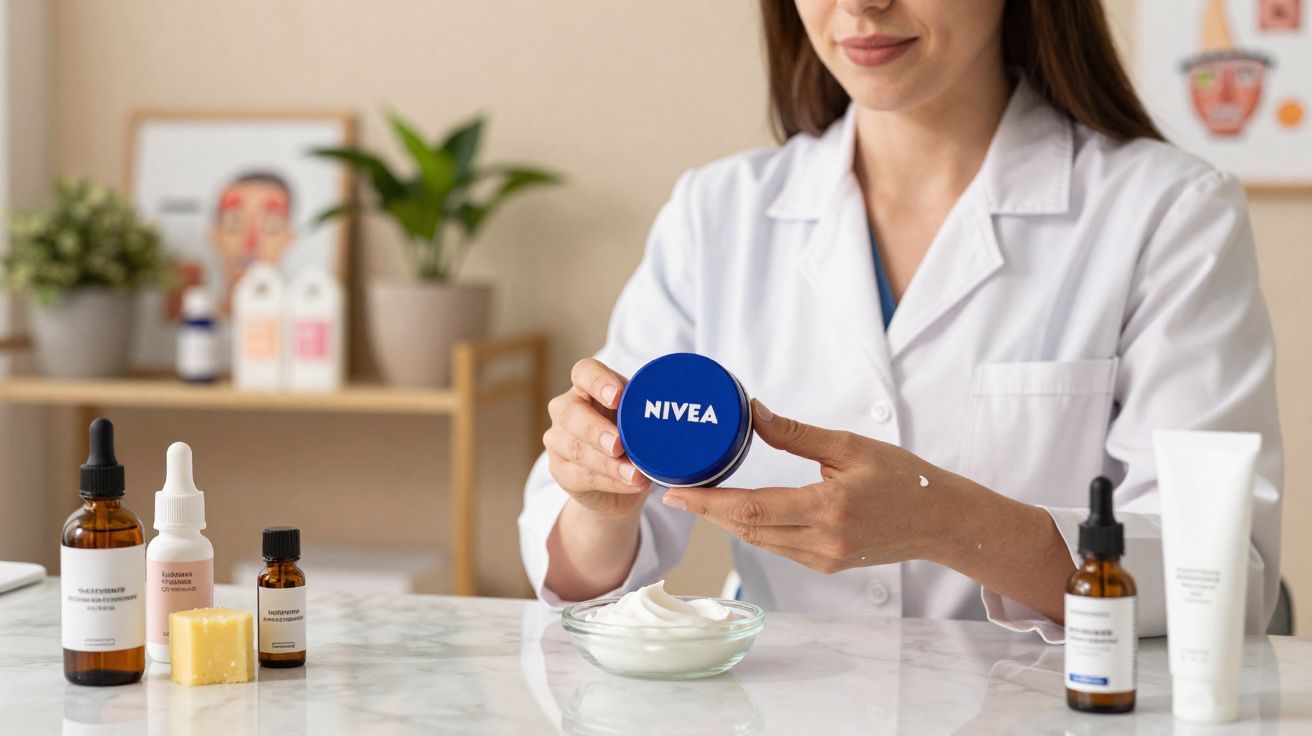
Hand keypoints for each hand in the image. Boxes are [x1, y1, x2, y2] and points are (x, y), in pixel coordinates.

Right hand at [544, 358, 651, 518]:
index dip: (598, 381)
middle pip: (570, 412)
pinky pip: (582, 476)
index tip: (618, 396)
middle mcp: (566, 410)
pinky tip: (630, 483)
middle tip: (618, 444)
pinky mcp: (561, 471)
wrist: (617, 484)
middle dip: (595, 429)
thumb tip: (681, 412)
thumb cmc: (632, 439)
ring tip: (634, 473)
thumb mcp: (641, 420)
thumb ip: (649, 412)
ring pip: (576, 449)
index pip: (584, 372)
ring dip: (608, 463)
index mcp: (587, 388)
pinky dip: (610, 481)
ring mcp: (558, 441)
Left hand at [661, 400, 947, 572]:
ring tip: (697, 499)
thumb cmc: (902, 478)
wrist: (939, 521)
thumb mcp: (849, 446)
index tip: (676, 491)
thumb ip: (796, 434)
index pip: (751, 508)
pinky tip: (736, 512)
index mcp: (828, 507)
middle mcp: (822, 541)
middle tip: (674, 491)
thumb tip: (753, 411)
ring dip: (725, 521)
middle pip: (747, 529)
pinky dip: (752, 529)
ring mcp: (823, 559)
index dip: (707, 503)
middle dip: (706, 512)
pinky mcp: (826, 565)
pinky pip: (778, 548)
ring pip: (759, 542)